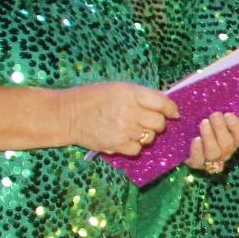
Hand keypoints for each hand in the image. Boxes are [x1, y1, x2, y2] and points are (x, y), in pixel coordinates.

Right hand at [60, 81, 178, 155]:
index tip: (172, 113)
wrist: (66, 114)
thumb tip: (164, 106)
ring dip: (145, 135)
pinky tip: (123, 139)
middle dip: (157, 123)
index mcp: (130, 93)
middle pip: (159, 123)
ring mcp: (124, 129)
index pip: (162, 102)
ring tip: (130, 129)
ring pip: (150, 137)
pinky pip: (137, 149)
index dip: (170, 109)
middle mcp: (130, 111)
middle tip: (146, 122)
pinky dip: (133, 146)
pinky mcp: (117, 144)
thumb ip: (139, 96)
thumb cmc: (91, 98)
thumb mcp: (116, 88)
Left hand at [185, 112, 238, 173]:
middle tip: (214, 115)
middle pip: (227, 144)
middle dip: (221, 129)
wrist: (183, 141)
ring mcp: (211, 160)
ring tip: (204, 123)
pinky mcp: (196, 164)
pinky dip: (198, 150)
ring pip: (214, 152)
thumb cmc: (202, 125)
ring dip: (210, 137)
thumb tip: (221, 104)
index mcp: (233, 141)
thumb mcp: (211, 118)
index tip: (227, 114)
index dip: (237, 127)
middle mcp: (225, 152)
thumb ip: (218, 113)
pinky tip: (195, 139)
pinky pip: (198, 160)